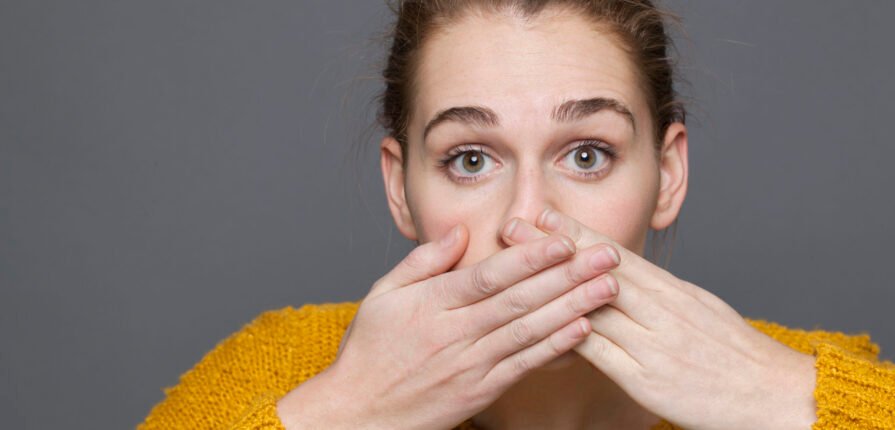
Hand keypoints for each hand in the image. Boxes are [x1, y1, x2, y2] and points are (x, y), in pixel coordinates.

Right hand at [277, 223, 622, 429]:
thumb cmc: (369, 351)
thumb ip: (423, 261)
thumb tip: (461, 232)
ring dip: (573, 307)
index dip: (530, 257)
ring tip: (608, 288)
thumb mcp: (382, 295)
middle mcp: (454, 333)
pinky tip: (583, 330)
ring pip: (529, 331)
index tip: (564, 239)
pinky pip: (524, 366)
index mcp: (431, 304)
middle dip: (568, 274)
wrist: (359, 415)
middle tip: (608, 255)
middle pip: (519, 299)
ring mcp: (470, 365)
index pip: (488, 276)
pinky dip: (555, 348)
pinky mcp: (481, 391)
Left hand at [500, 209, 817, 429]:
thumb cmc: (735, 353)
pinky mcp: (647, 380)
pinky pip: (597, 355)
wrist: (776, 394)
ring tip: (513, 269)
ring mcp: (653, 344)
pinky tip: (536, 328)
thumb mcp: (700, 308)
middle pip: (598, 271)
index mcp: (674, 291)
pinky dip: (565, 337)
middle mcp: (662, 311)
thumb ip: (660, 293)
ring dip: (549, 285)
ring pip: (592, 306)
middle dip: (552, 247)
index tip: (544, 213)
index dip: (577, 232)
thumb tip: (623, 275)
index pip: (618, 253)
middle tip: (513, 225)